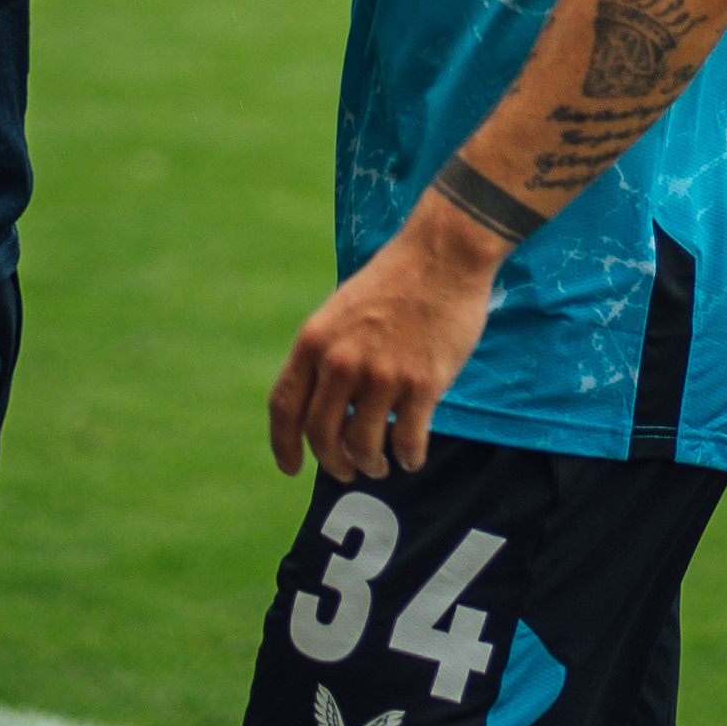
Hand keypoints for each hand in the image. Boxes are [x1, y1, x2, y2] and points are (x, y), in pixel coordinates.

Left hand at [268, 202, 502, 483]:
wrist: (443, 255)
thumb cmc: (394, 282)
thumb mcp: (340, 312)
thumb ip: (327, 355)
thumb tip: (325, 408)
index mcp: (314, 341)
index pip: (285, 407)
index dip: (283, 445)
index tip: (291, 468)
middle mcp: (341, 361)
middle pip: (322, 436)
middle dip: (333, 463)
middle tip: (347, 470)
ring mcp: (382, 374)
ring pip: (364, 445)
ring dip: (371, 464)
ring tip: (379, 465)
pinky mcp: (423, 383)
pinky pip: (408, 440)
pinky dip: (408, 457)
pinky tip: (411, 457)